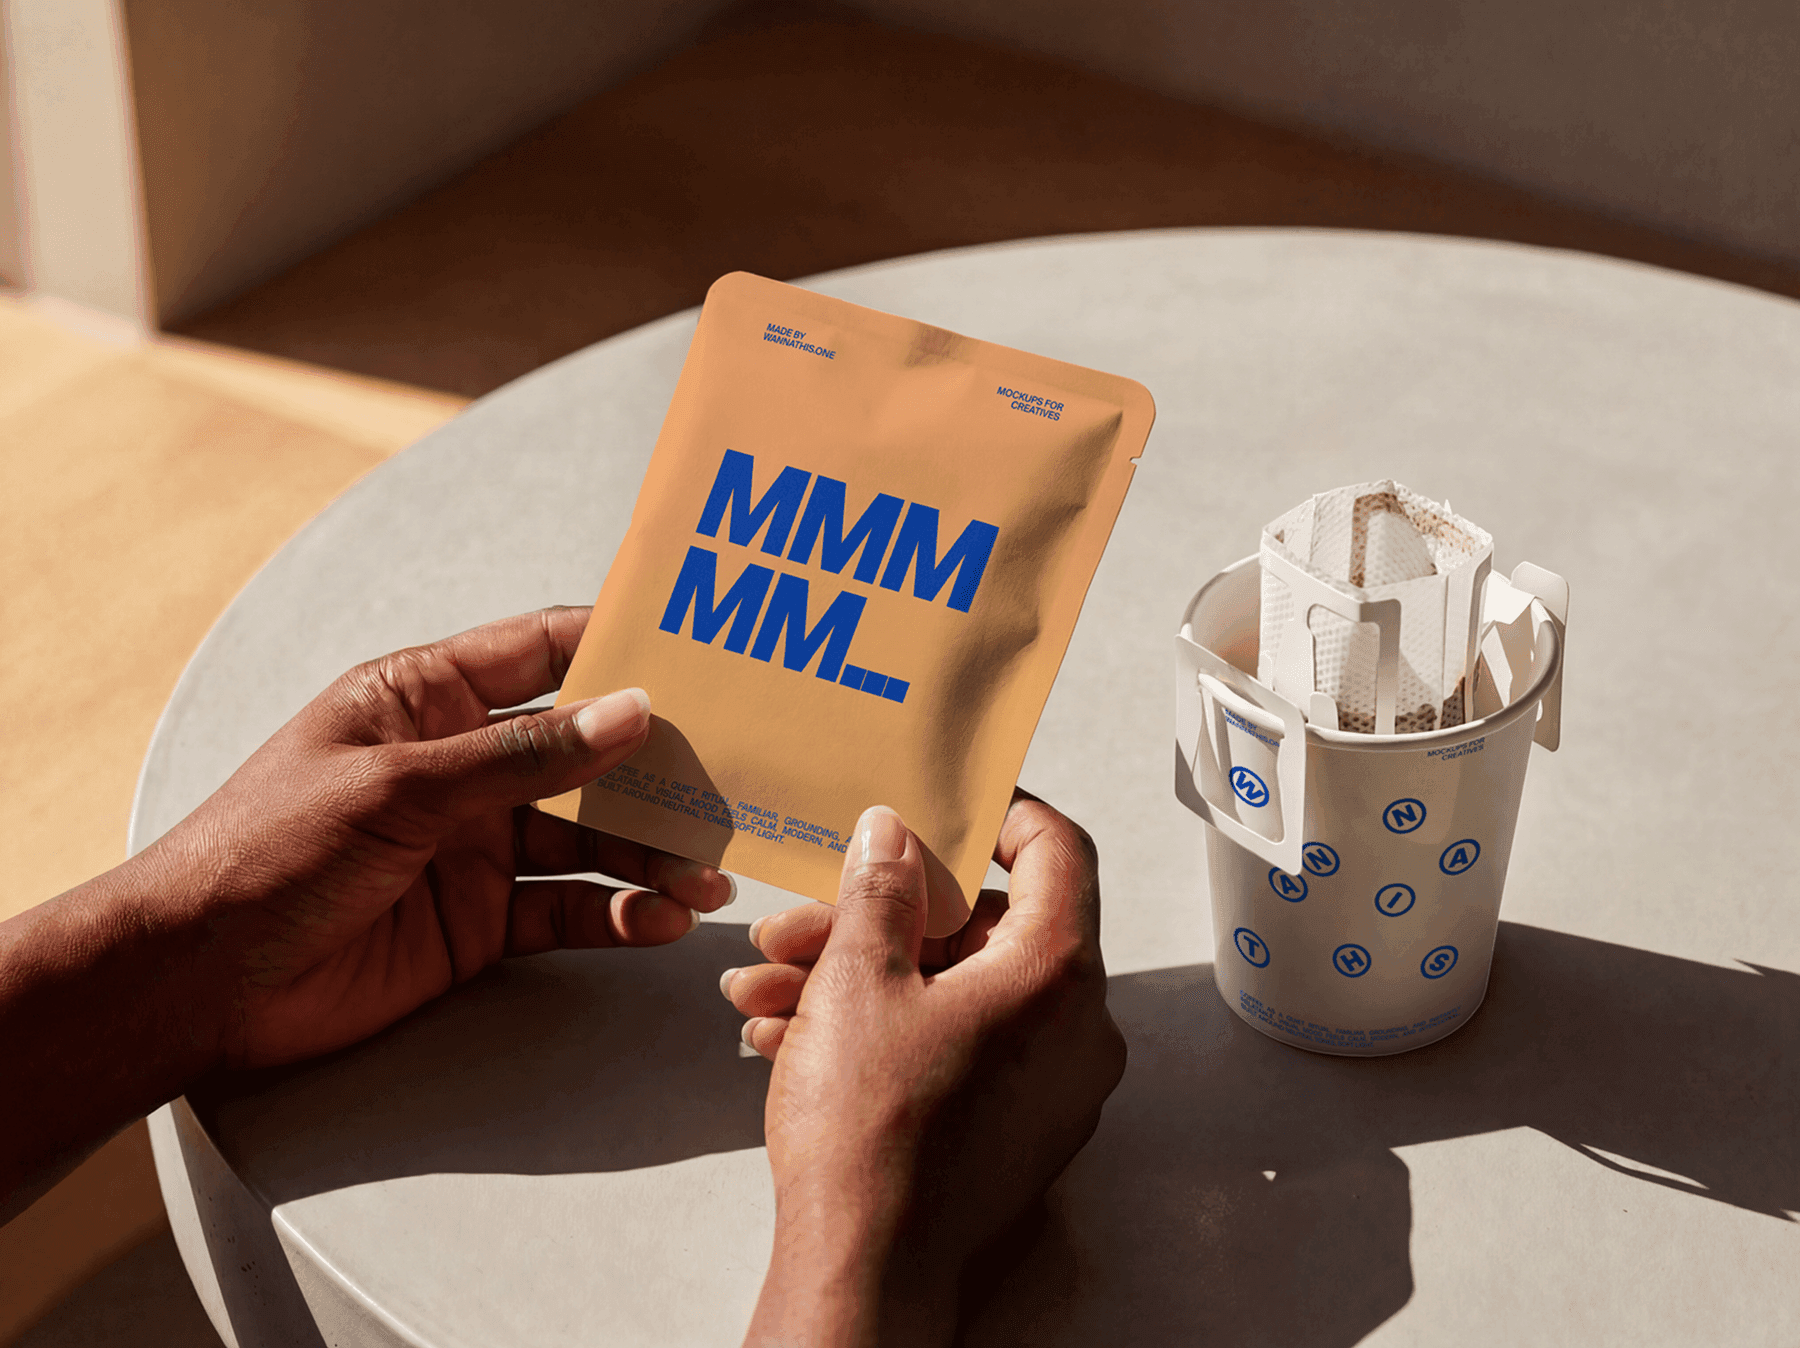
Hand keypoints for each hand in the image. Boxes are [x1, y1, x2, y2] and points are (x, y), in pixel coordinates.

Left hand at [133, 605, 732, 1067]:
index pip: (542, 652)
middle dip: (657, 769)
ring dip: (651, 853)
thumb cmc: (269, 850)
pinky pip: (569, 908)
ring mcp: (475, 844)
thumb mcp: (399, 786)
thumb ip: (521, 756)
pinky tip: (663, 920)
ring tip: (710, 875)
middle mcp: (463, 765)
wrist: (197, 980)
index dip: (620, 648)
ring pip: (589, 836)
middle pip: (585, 753)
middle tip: (732, 784)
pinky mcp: (482, 920)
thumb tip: (631, 713)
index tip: (703, 651)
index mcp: (427, 699)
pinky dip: (620, 914)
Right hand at [725, 793, 1126, 1346]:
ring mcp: (1050, 1088)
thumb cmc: (872, 1142)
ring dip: (859, 977)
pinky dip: (885, 1030)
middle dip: (879, 917)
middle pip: (985, 929)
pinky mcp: (1015, 1130)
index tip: (949, 801)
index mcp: (1055, 976)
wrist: (864, 1278)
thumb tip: (895, 836)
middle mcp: (1074, 1030)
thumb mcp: (857, 981)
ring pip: (954, 993)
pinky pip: (956, 1048)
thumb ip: (880, 890)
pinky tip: (791, 1035)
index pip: (1058, 851)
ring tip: (767, 986)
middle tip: (803, 920)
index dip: (1002, 812)